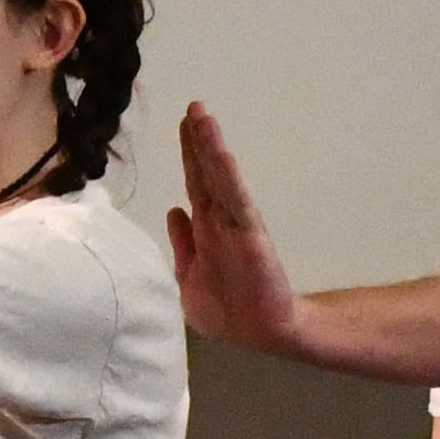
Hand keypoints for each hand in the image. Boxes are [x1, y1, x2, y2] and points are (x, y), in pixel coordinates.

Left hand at [168, 104, 306, 354]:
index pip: (195, 184)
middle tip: (193, 107)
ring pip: (219, 178)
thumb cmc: (229, 310)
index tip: (184, 125)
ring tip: (201, 115)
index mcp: (206, 229)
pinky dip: (227, 176)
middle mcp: (220, 221)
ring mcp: (234, 225)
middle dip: (198, 141)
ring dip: (210, 146)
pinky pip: (236, 201)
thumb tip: (175, 212)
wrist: (264, 332)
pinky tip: (221, 152)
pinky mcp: (249, 234)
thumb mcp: (191, 277)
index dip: (189, 156)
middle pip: (205, 173)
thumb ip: (183, 245)